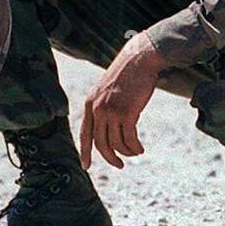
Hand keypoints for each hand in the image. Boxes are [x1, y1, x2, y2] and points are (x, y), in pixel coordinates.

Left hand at [79, 31, 166, 168]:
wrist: (139, 60)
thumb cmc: (127, 75)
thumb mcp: (107, 90)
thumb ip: (104, 107)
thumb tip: (109, 129)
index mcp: (90, 104)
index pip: (84, 134)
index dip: (84, 152)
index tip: (85, 166)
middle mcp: (97, 109)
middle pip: (100, 143)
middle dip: (110, 157)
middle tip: (119, 165)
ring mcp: (111, 111)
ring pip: (116, 143)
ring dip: (127, 152)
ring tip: (135, 152)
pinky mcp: (127, 113)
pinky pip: (129, 139)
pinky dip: (135, 147)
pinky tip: (140, 148)